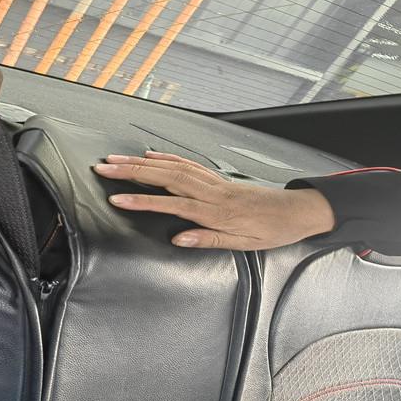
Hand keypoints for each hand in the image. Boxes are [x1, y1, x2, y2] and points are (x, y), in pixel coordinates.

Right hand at [93, 151, 335, 249]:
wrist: (297, 210)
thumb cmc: (272, 230)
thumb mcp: (244, 244)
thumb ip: (209, 239)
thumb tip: (178, 238)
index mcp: (216, 211)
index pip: (171, 204)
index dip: (142, 202)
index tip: (117, 200)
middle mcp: (211, 191)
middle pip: (164, 177)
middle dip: (131, 172)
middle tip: (103, 168)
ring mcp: (213, 181)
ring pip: (171, 167)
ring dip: (140, 162)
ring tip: (115, 160)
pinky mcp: (216, 177)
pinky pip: (186, 163)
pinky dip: (166, 157)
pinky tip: (149, 155)